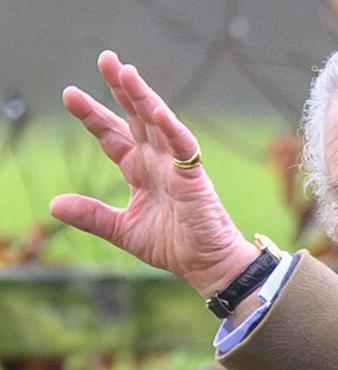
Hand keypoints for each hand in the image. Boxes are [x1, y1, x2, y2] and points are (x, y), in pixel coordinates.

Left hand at [48, 51, 258, 297]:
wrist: (206, 266)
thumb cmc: (174, 246)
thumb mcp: (122, 230)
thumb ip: (92, 216)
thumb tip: (53, 204)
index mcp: (140, 171)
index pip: (113, 136)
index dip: (93, 116)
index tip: (70, 94)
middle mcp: (157, 162)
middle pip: (135, 118)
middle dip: (120, 89)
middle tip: (106, 59)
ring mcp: (176, 166)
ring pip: (157, 123)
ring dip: (143, 97)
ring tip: (126, 72)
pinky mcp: (194, 176)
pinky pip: (182, 146)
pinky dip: (171, 128)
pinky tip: (157, 110)